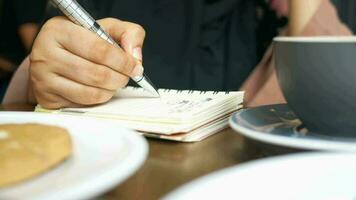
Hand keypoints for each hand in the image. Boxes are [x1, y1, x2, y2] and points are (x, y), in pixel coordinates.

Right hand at [29, 17, 144, 108]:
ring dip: (111, 89)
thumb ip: (128, 33)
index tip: (135, 67)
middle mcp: (45, 53)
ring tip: (115, 82)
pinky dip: (99, 98)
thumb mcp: (106, 28)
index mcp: (59, 30)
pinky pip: (83, 103)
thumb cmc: (84, 41)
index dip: (124, 61)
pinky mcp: (47, 98)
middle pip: (97, 74)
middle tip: (127, 76)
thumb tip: (135, 56)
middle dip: (120, 78)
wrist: (55, 57)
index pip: (100, 50)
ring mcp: (43, 78)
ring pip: (91, 92)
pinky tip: (102, 89)